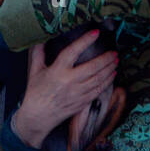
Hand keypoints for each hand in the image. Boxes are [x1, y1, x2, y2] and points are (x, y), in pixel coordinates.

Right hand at [13, 32, 118, 147]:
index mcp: (57, 71)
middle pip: (92, 67)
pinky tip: (111, 75)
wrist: (37, 117)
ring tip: (115, 61)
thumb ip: (38, 54)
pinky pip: (98, 91)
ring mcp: (77, 93)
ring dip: (109, 69)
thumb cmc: (35, 93)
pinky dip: (107, 82)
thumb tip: (40, 40)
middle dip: (106, 58)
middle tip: (114, 52)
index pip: (73, 52)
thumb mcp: (34, 71)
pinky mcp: (82, 102)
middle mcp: (69, 82)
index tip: (95, 33)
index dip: (85, 41)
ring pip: (98, 79)